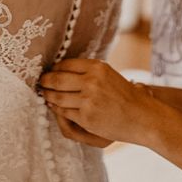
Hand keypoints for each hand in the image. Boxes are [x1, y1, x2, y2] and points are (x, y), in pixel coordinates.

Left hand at [39, 59, 155, 145]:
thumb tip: (61, 69)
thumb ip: (88, 71)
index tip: (49, 71)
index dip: (54, 69)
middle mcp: (92, 81)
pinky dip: (56, 109)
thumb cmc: (125, 95)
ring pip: (57, 96)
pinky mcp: (86, 117)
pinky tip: (54, 106)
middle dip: (45, 81)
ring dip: (48, 95)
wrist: (141, 116)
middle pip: (57, 79)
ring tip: (44, 94)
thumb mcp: (108, 75)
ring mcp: (88, 99)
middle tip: (40, 82)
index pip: (65, 64)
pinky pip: (64, 111)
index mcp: (97, 67)